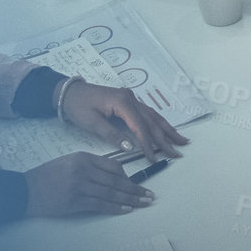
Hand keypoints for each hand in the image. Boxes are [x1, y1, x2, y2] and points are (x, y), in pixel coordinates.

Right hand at [24, 150, 154, 216]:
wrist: (25, 190)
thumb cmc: (47, 177)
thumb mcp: (69, 163)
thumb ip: (91, 167)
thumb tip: (115, 177)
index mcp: (83, 157)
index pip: (114, 165)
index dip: (128, 176)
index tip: (138, 183)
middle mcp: (83, 170)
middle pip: (116, 180)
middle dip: (135, 189)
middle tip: (149, 195)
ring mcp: (79, 186)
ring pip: (111, 193)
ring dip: (130, 200)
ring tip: (143, 203)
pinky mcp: (75, 202)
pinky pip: (100, 205)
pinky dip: (115, 207)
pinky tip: (127, 209)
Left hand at [61, 80, 187, 161]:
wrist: (68, 92)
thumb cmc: (78, 106)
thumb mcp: (91, 122)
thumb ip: (111, 135)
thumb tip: (130, 148)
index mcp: (122, 102)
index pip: (140, 127)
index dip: (148, 144)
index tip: (154, 158)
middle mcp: (131, 98)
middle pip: (152, 121)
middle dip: (166, 138)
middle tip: (178, 152)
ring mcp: (131, 98)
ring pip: (153, 116)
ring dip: (167, 129)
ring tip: (181, 140)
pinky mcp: (128, 101)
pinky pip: (147, 113)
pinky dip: (158, 123)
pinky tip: (166, 129)